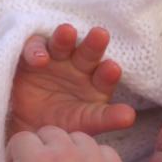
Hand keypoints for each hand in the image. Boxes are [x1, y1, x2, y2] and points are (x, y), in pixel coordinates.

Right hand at [9, 24, 134, 138]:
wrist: (32, 129)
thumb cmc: (65, 126)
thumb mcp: (87, 124)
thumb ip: (108, 118)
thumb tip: (130, 116)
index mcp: (98, 83)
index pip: (106, 75)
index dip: (109, 72)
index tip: (112, 69)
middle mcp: (80, 67)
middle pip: (89, 53)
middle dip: (94, 44)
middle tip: (101, 35)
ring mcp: (56, 60)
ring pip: (62, 44)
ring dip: (64, 38)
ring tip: (67, 32)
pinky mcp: (31, 57)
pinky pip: (35, 48)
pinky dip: (36, 50)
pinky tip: (40, 59)